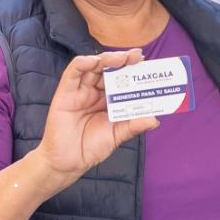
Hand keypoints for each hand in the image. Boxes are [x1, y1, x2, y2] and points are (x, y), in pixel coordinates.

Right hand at [35, 50, 159, 182]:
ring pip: (93, 66)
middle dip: (123, 60)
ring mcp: (80, 91)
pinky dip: (83, 63)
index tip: (146, 62)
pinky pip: (72, 73)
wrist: (68, 163)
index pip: (122, 79)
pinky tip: (94, 61)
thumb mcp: (116, 135)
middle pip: (109, 69)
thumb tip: (155, 120)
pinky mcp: (65, 93)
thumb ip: (133, 126)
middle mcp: (95, 92)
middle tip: (137, 56)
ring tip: (121, 58)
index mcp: (108, 100)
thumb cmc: (91, 147)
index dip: (132, 69)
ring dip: (107, 59)